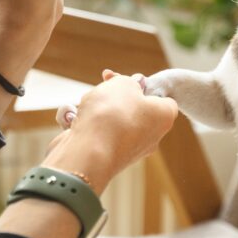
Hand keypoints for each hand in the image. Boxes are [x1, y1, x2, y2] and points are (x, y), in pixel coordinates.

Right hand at [45, 70, 178, 193]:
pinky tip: (74, 120)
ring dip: (96, 108)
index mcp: (163, 118)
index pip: (163, 98)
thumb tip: (133, 85)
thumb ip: (130, 81)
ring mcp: (127, 149)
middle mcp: (150, 137)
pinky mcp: (105, 156)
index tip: (128, 80)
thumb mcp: (123, 84)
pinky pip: (95, 133)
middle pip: (134, 108)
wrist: (87, 151)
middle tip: (104, 85)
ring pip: (111, 120)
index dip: (145, 86)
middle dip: (115, 96)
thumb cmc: (111, 114)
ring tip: (87, 105)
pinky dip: (84, 124)